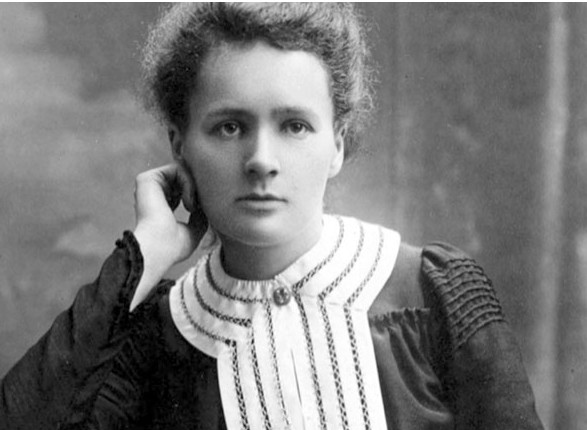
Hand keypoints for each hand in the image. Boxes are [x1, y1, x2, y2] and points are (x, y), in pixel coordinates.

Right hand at [130, 164, 206, 310]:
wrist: (159, 248)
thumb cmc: (174, 247)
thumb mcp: (193, 231)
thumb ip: (200, 217)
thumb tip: (206, 206)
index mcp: (160, 207)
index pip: (182, 191)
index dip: (198, 196)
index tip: (203, 211)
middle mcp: (152, 195)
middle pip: (183, 178)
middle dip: (198, 188)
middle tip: (201, 206)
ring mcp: (148, 186)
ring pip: (182, 172)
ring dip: (194, 187)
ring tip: (193, 207)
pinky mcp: (147, 179)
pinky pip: (176, 168)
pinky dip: (188, 182)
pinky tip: (189, 202)